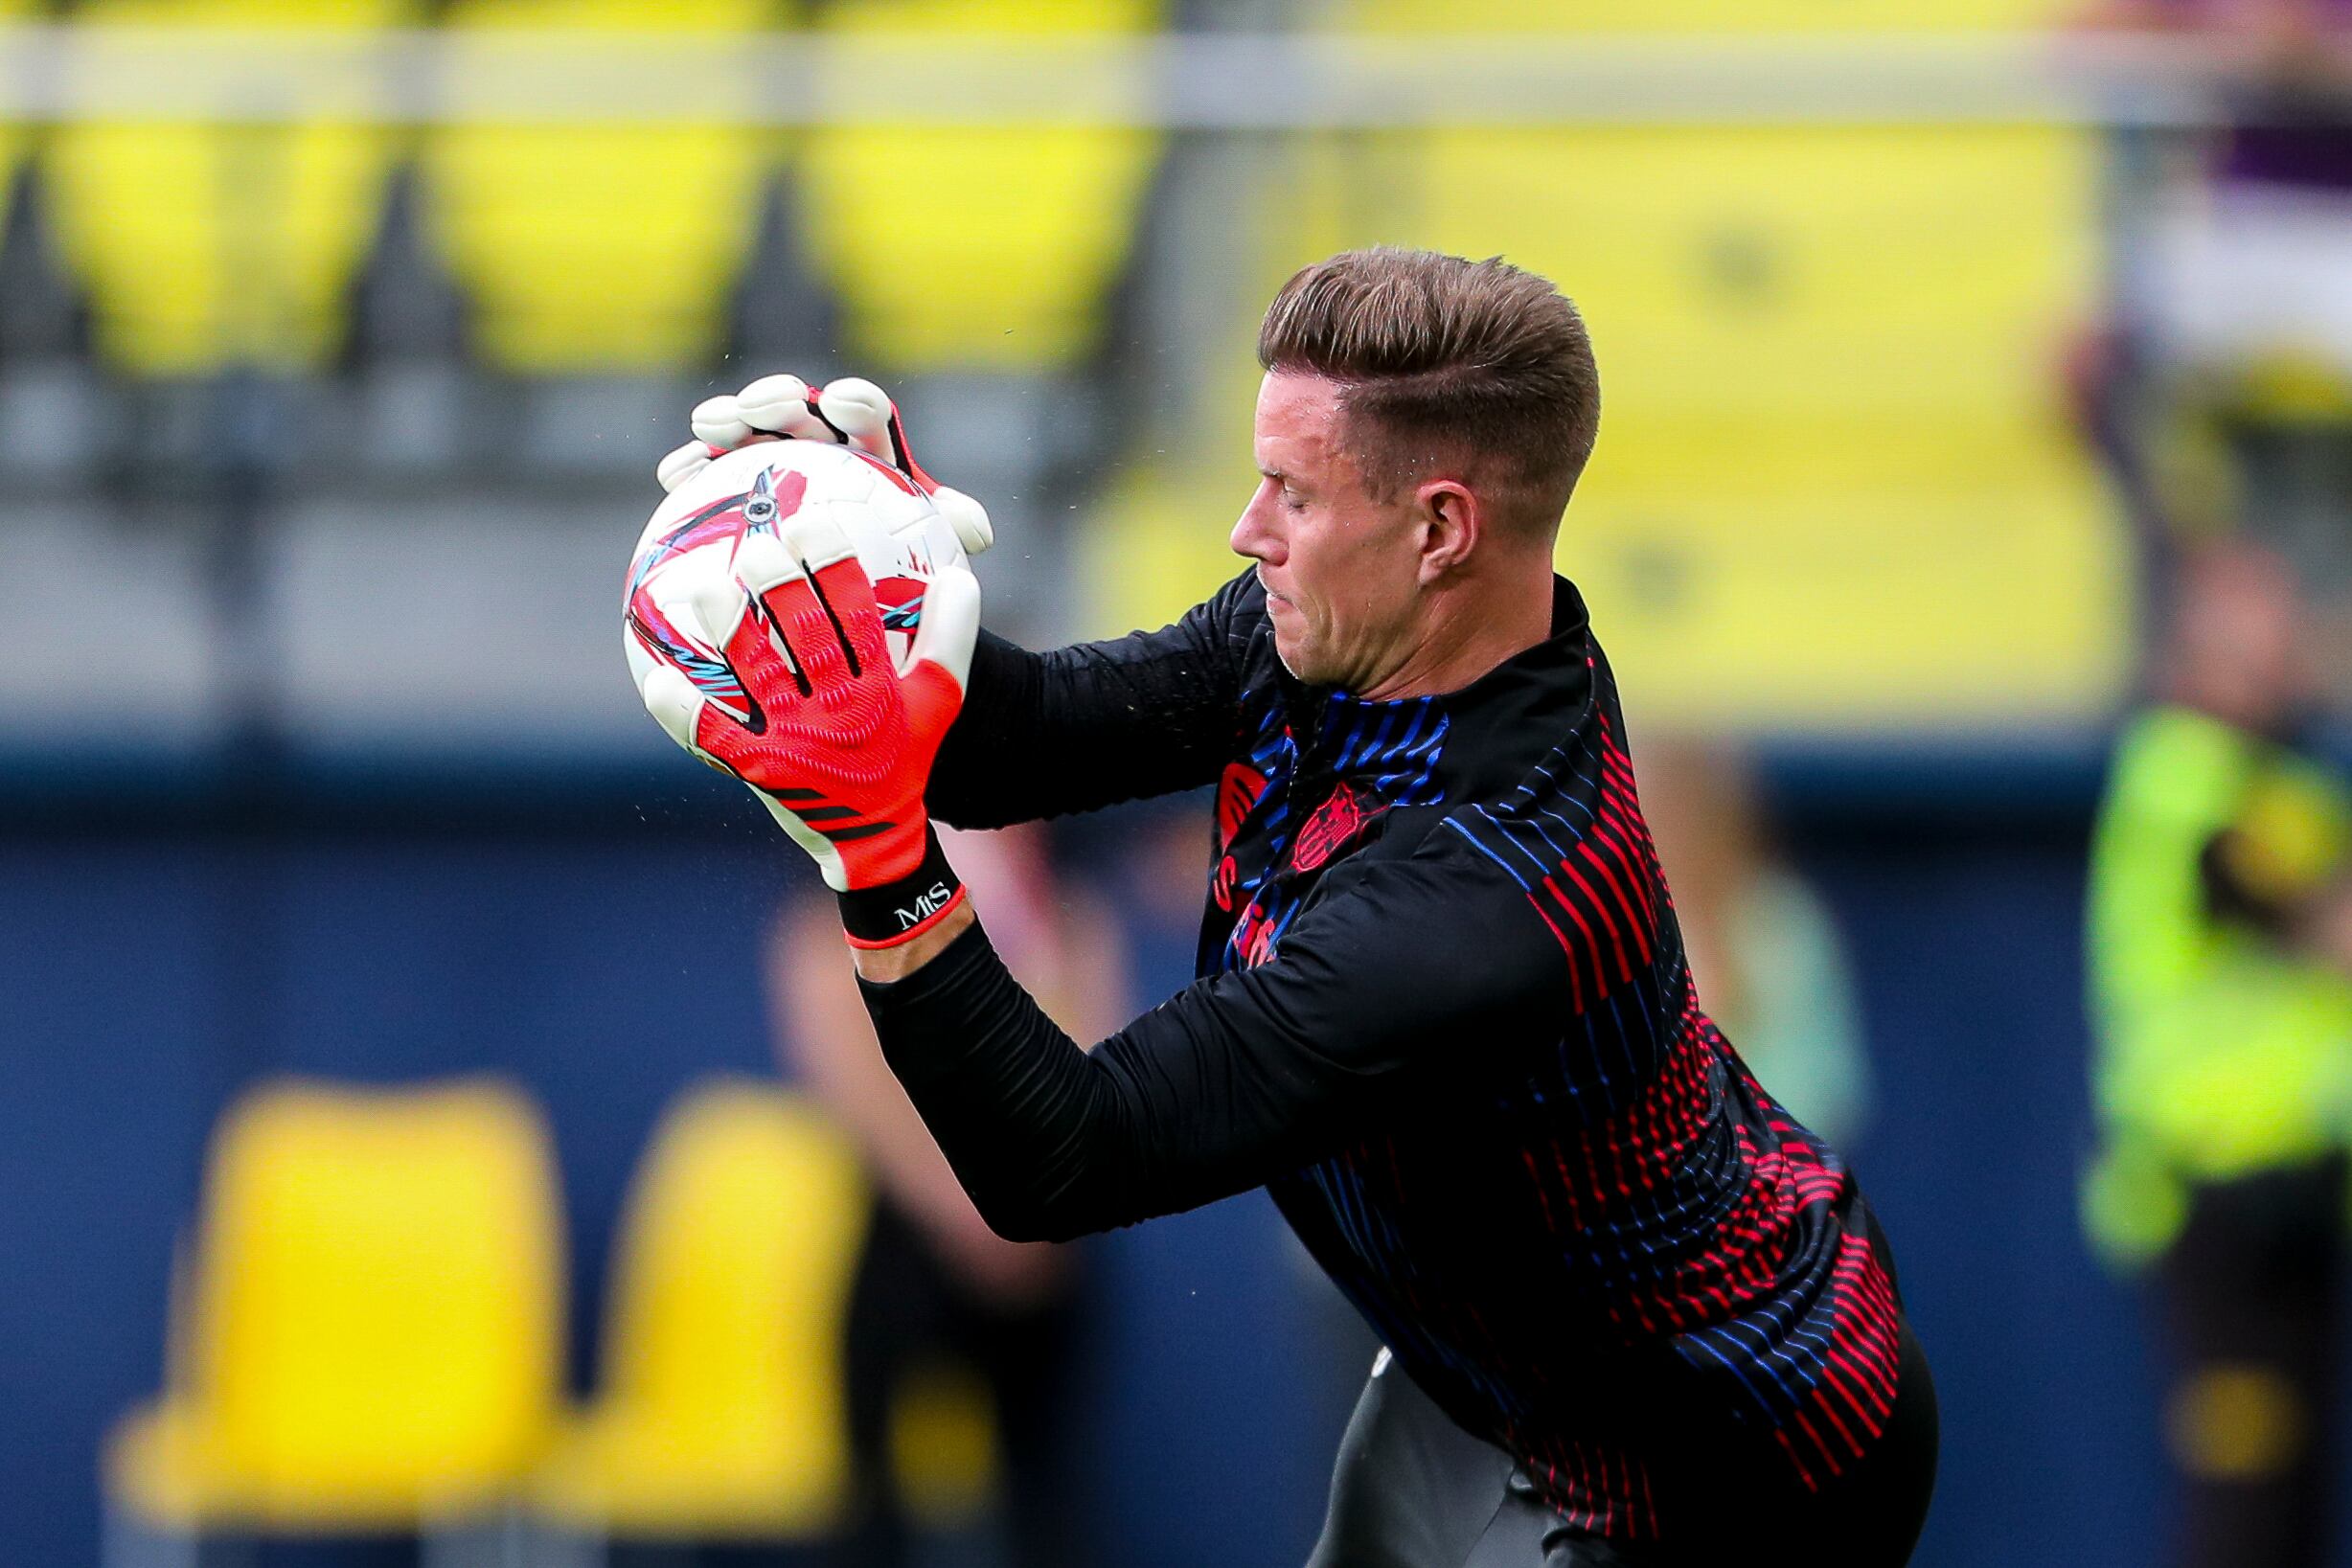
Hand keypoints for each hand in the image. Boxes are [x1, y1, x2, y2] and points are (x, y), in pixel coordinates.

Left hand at [634, 507, 979, 904]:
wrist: (875, 840)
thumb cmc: (906, 754)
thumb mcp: (940, 699)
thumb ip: (950, 636)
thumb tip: (960, 573)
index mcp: (882, 689)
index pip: (857, 616)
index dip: (834, 565)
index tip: (812, 522)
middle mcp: (840, 712)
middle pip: (806, 639)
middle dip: (781, 588)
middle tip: (758, 545)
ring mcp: (797, 742)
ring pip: (758, 676)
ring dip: (732, 630)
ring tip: (707, 588)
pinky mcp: (761, 769)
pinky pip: (715, 737)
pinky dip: (685, 712)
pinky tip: (659, 680)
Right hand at [657, 373, 994, 556]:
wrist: (857, 597)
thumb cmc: (899, 568)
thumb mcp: (929, 549)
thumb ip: (950, 527)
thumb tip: (980, 532)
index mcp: (868, 449)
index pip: (866, 415)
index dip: (854, 404)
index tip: (841, 404)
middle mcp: (817, 444)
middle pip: (799, 409)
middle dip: (779, 398)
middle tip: (764, 406)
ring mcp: (769, 459)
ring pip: (747, 428)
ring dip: (729, 418)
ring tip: (711, 425)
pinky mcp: (727, 485)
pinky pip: (706, 470)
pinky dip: (691, 465)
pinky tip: (676, 475)